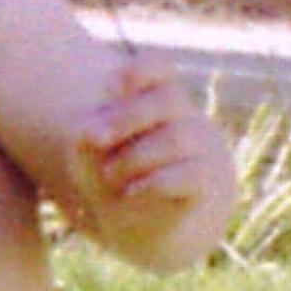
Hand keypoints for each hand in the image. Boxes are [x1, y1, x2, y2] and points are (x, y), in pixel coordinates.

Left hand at [68, 59, 232, 264]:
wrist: (150, 221)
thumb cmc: (117, 172)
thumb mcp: (91, 154)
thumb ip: (87, 137)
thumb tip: (93, 133)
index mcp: (155, 99)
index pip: (158, 69)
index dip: (138, 72)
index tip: (109, 88)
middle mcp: (183, 118)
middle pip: (169, 99)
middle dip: (127, 117)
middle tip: (96, 138)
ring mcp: (198, 150)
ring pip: (176, 138)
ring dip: (134, 158)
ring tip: (110, 175)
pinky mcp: (203, 183)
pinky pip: (190, 175)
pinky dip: (154, 183)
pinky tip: (131, 192)